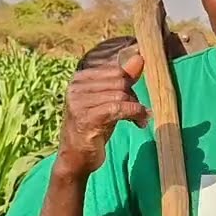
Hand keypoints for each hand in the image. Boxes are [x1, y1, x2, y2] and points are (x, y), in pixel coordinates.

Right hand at [57, 27, 190, 175]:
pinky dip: (135, 114)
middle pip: (120, 81)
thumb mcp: (108, 100)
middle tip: (137, 112)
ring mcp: (79, 102)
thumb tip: (139, 58)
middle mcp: (76, 87)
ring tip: (139, 119)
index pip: (116, 70)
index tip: (133, 100)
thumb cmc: (94, 127)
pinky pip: (119, 108)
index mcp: (80, 78)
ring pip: (121, 95)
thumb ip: (123, 79)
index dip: (130, 85)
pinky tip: (140, 122)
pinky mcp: (86, 118)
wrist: (76, 158)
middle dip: (133, 97)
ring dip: (136, 108)